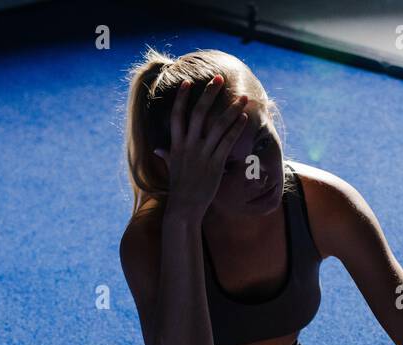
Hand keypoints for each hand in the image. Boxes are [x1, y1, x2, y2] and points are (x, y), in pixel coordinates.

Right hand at [154, 75, 248, 219]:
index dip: (182, 98)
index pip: (177, 115)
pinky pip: (228, 141)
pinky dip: (237, 128)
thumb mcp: (171, 168)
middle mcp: (189, 146)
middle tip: (219, 78)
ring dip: (232, 109)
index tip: (188, 82)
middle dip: (209, 94)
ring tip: (243, 98)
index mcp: (176, 144)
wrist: (184, 207)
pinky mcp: (215, 163)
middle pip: (198, 113)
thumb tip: (158, 149)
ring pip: (218, 125)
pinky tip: (244, 118)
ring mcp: (202, 154)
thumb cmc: (179, 188)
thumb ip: (167, 155)